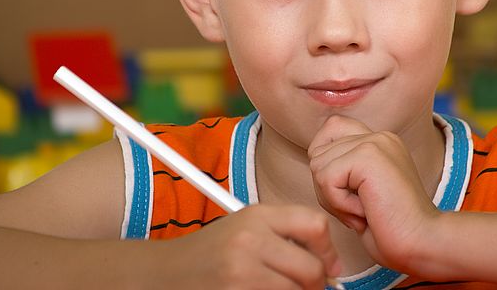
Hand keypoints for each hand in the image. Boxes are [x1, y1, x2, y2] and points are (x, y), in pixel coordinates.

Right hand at [150, 204, 340, 289]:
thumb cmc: (211, 252)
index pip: (315, 225)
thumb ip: (285, 233)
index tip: (329, 266)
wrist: (166, 273)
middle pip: (311, 269)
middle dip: (316, 284)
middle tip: (308, 287)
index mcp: (257, 215)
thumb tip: (330, 263)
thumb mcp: (245, 226)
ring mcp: (240, 272)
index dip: (328, 251)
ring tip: (278, 289)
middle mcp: (249, 240)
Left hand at [307, 115, 439, 272]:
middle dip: (328, 189)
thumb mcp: (364, 193)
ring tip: (364, 211)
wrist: (423, 244)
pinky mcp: (368, 156)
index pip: (330, 129)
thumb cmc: (392, 230)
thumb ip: (345, 171)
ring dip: (333, 199)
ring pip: (319, 166)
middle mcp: (378, 136)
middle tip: (358, 209)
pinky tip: (365, 212)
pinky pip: (326, 178)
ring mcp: (374, 142)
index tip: (348, 192)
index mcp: (380, 142)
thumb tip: (315, 162)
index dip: (326, 161)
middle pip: (318, 152)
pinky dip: (339, 203)